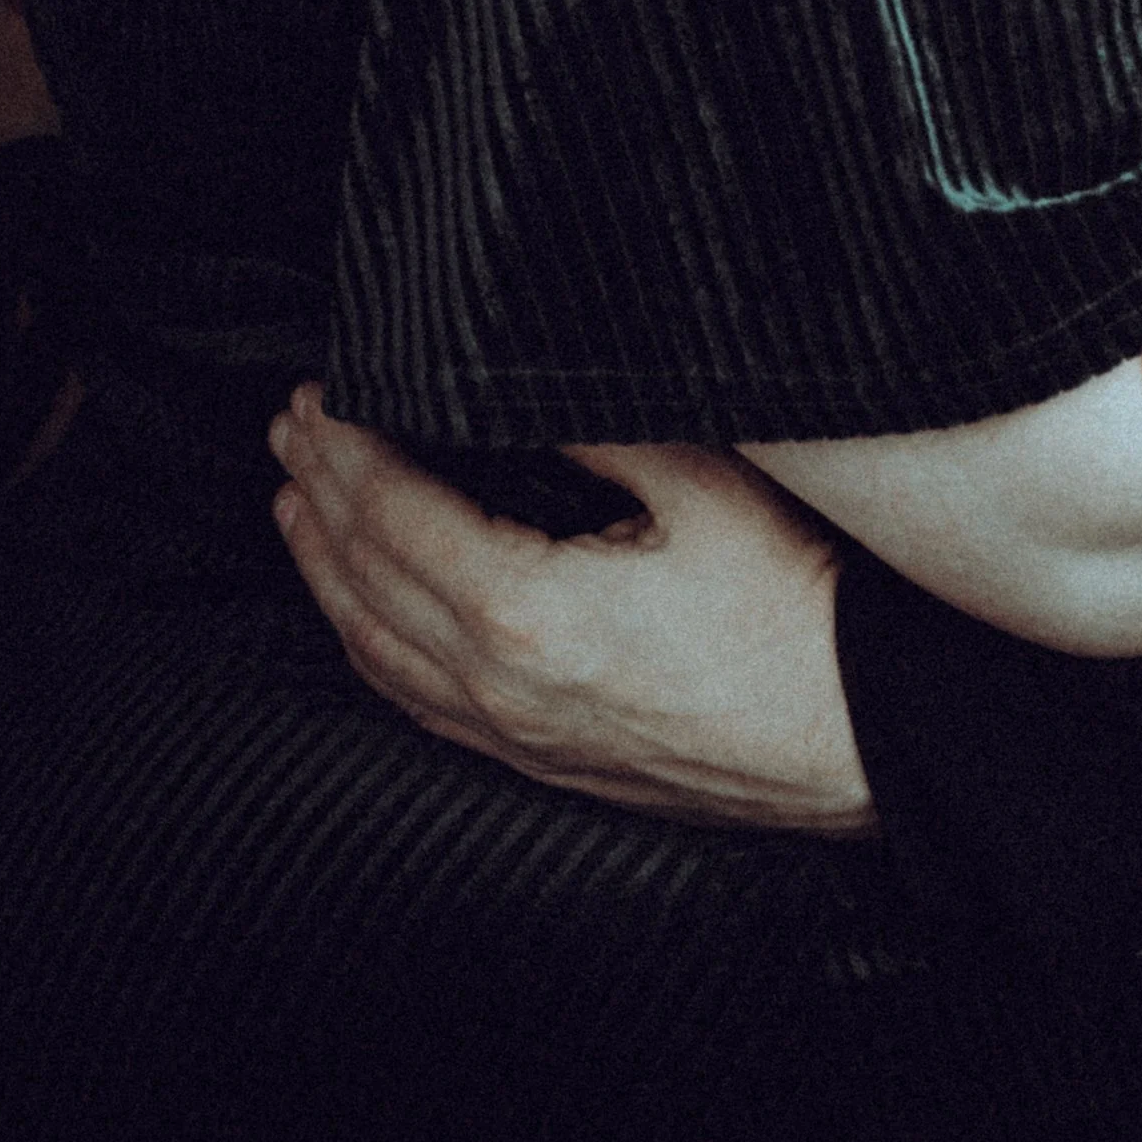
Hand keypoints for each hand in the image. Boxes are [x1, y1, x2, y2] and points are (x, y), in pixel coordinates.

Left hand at [267, 391, 876, 835]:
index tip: (318, 392)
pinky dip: (367, 643)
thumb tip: (519, 383)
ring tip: (296, 505)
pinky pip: (416, 701)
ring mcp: (513, 732)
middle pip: (366, 576)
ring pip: (376, 647)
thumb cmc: (791, 605)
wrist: (852, 734)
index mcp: (526, 609)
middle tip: (289, 426)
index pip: (393, 513)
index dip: (345, 447)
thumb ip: (597, 426)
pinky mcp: (539, 758)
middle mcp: (498, 683)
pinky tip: (359, 612)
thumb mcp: (702, 483)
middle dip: (318, 491)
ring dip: (324, 568)